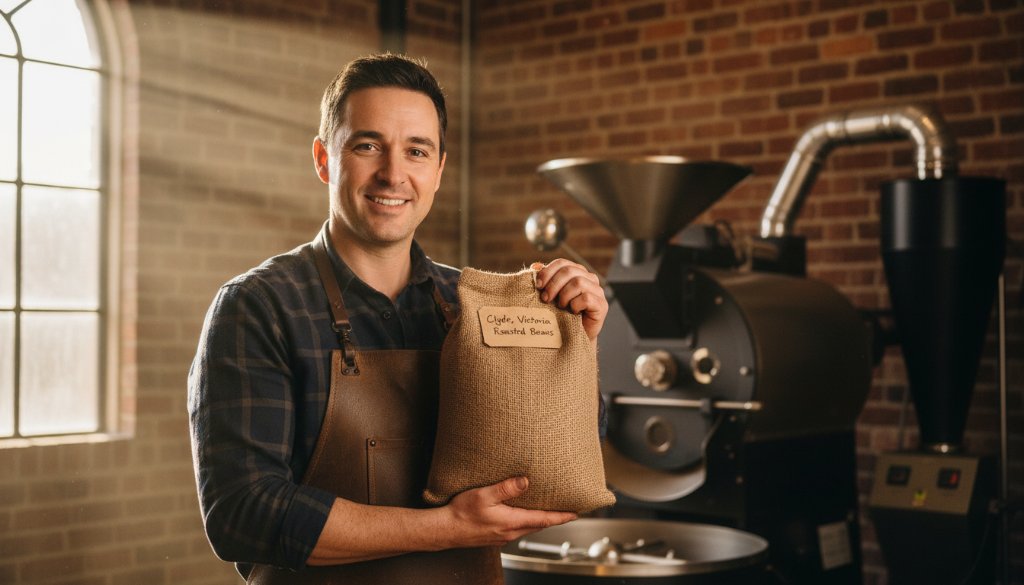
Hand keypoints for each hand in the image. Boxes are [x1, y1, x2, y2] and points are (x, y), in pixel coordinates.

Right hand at [442, 477, 576, 547]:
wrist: (445, 530)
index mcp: (511, 522)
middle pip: (539, 525)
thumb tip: (526, 481)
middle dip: (555, 517)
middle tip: (568, 509)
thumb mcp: (484, 495)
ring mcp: (503, 536)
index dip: (561, 516)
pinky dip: (528, 521)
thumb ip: (506, 488)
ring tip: (550, 509)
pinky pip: (518, 528)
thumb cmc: (462, 513)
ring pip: (529, 527)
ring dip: (541, 519)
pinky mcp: (496, 536)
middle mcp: (510, 532)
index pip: (543, 519)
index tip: (576, 512)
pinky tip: (524, 514)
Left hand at [532, 259, 607, 340]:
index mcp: (577, 272)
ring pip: (578, 282)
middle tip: (545, 299)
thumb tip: (535, 265)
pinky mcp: (601, 304)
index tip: (538, 285)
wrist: (572, 337)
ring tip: (560, 307)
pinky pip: (586, 298)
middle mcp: (589, 278)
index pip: (562, 263)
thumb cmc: (561, 315)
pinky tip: (572, 312)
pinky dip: (575, 305)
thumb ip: (544, 280)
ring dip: (564, 295)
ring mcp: (597, 290)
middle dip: (553, 284)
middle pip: (569, 270)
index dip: (548, 272)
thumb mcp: (550, 296)